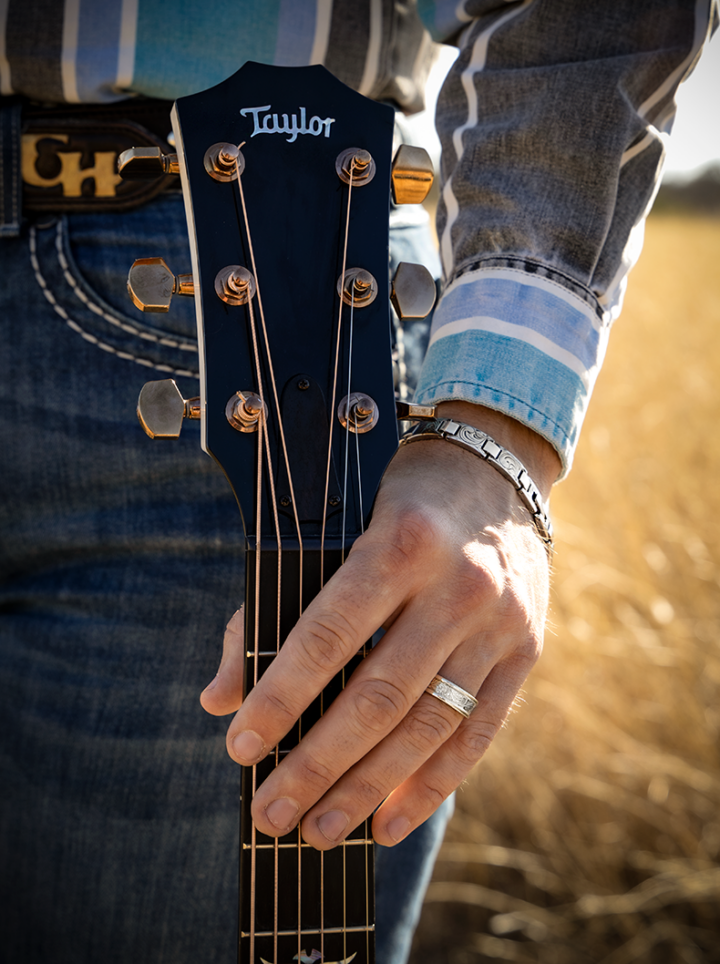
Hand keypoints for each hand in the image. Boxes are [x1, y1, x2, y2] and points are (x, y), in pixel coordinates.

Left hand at [201, 402, 558, 848]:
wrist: (498, 475)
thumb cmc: (397, 506)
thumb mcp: (333, 530)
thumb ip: (271, 610)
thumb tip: (220, 697)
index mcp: (399, 544)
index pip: (330, 635)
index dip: (282, 696)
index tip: (240, 745)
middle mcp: (458, 586)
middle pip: (381, 696)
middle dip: (319, 764)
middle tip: (271, 812)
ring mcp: (500, 624)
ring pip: (429, 727)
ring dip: (369, 789)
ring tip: (319, 830)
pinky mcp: (526, 652)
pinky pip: (478, 734)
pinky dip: (432, 786)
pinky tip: (388, 822)